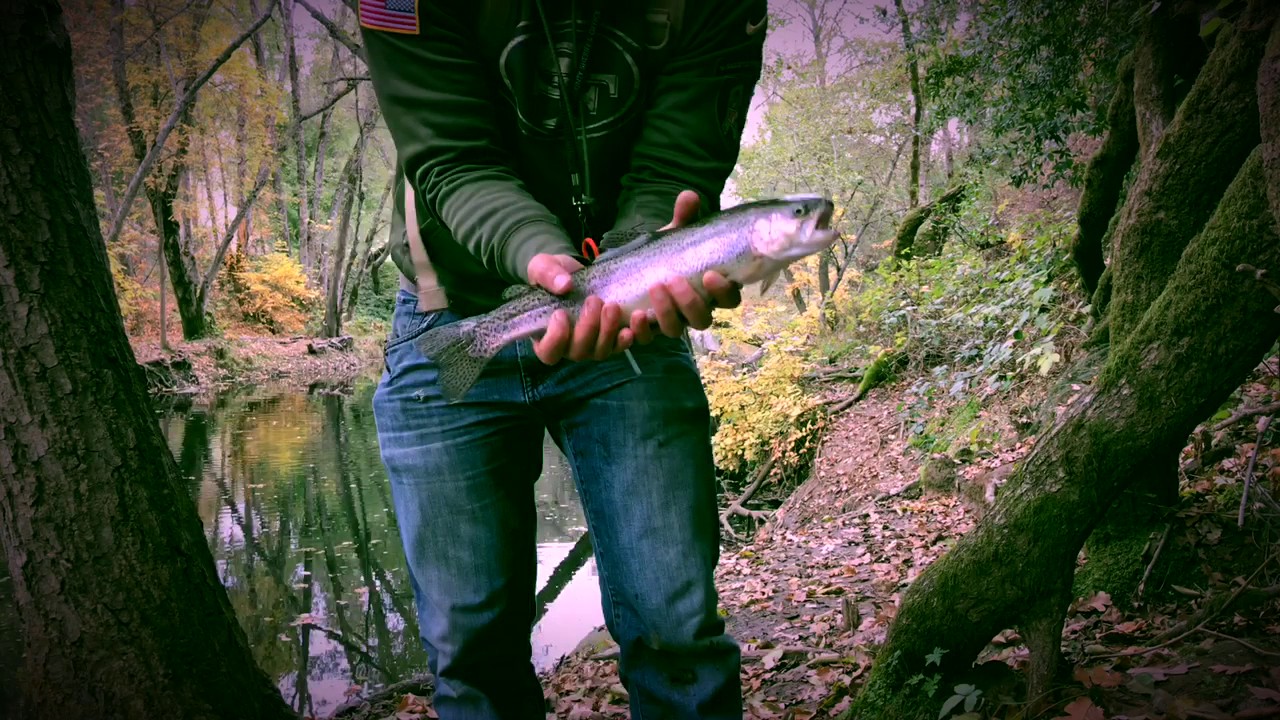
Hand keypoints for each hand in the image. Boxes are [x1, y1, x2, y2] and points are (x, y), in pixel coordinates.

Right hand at [526, 253, 633, 364]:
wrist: (574, 272)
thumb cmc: (552, 274)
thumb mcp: (542, 268)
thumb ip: (547, 275)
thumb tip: (564, 285)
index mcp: (545, 336)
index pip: (548, 352)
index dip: (555, 339)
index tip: (560, 313)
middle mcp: (568, 347)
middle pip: (578, 352)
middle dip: (588, 328)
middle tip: (594, 300)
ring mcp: (591, 345)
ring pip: (601, 351)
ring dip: (608, 331)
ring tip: (612, 306)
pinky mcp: (609, 338)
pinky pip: (618, 347)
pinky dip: (625, 339)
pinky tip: (631, 327)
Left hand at [627, 190, 742, 344]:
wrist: (632, 269)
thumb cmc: (664, 255)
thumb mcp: (673, 236)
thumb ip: (683, 219)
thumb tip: (688, 196)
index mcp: (710, 290)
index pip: (729, 299)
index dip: (724, 291)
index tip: (711, 274)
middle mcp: (694, 311)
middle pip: (703, 319)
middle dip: (690, 302)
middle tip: (674, 279)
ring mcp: (671, 323)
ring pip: (676, 329)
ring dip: (666, 312)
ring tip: (654, 287)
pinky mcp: (648, 330)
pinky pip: (648, 339)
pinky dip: (642, 331)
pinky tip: (635, 316)